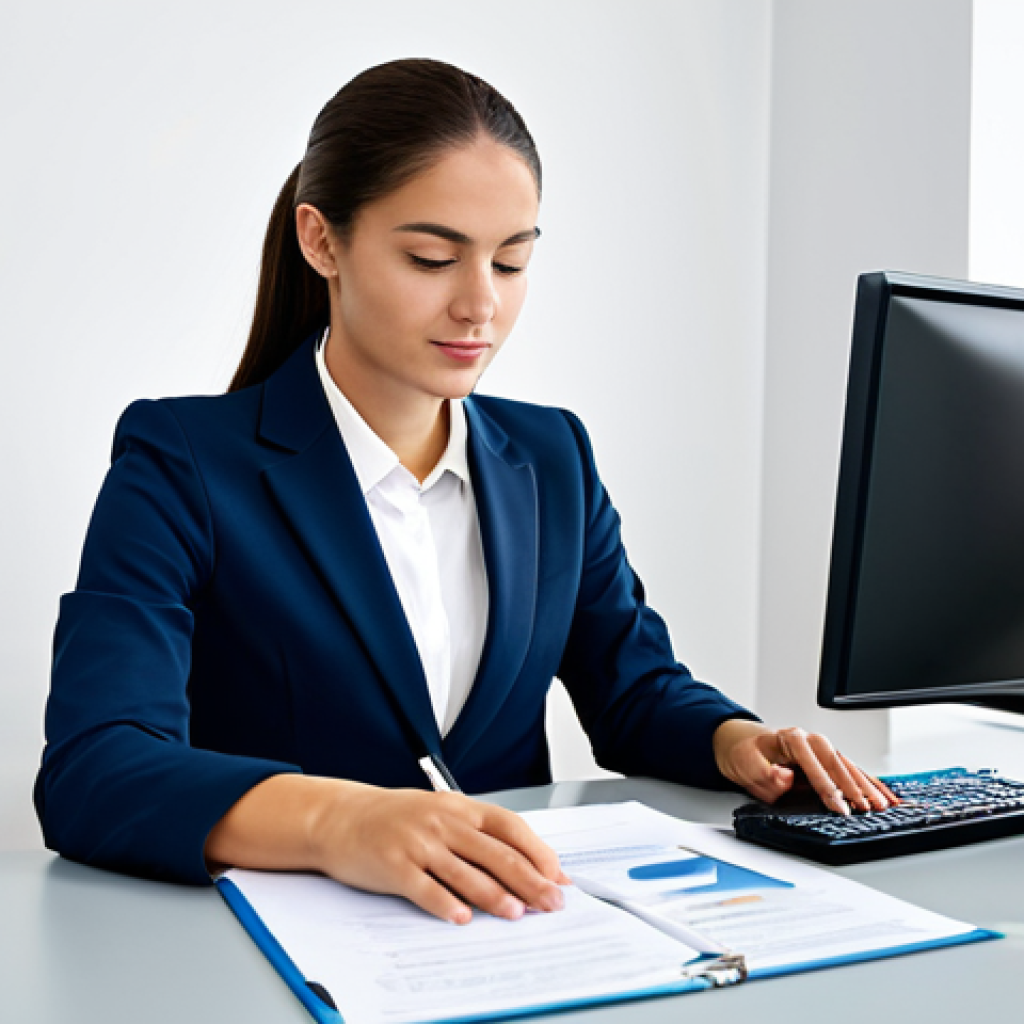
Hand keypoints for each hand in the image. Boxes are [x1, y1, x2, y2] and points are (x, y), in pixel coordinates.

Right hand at [311, 785, 569, 923]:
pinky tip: (461, 917)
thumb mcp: (441, 812)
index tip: (557, 875)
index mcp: (460, 807)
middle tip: (551, 902)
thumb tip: (520, 862)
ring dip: (495, 895)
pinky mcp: (394, 866)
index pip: (510, 827)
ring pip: (465, 872)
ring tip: (517, 913)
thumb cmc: (396, 818)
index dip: (537, 852)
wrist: (342, 817)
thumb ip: (476, 833)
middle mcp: (443, 822)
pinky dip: (445, 904)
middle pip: (495, 853)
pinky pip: (425, 888)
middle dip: (529, 880)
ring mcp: (419, 843)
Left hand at [712, 719, 897, 814]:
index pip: (813, 761)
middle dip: (853, 786)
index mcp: (790, 738)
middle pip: (836, 761)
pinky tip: (883, 794)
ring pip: (848, 766)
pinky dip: (868, 782)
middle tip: (866, 807)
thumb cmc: (745, 753)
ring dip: (866, 786)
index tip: (836, 803)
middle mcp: (809, 740)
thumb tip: (786, 778)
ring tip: (882, 804)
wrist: (742, 744)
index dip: (826, 783)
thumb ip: (765, 773)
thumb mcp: (746, 763)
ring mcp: (820, 749)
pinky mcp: (825, 760)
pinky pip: (850, 771)